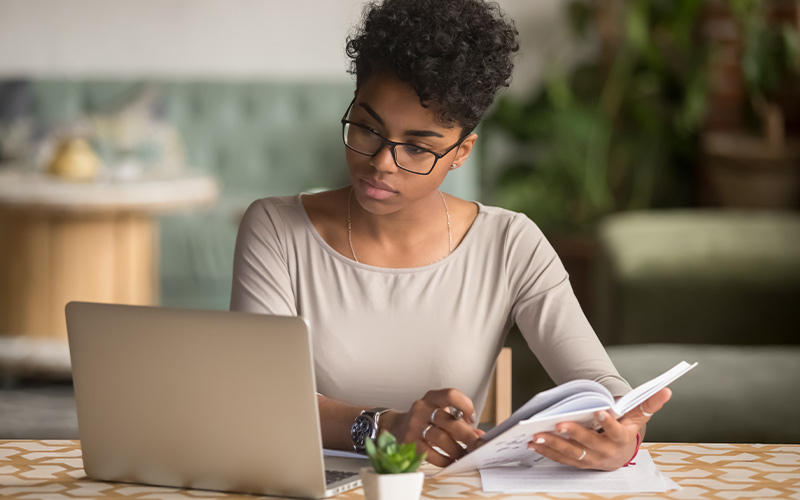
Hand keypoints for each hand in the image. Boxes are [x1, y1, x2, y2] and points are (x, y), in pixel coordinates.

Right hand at [381, 388, 484, 466]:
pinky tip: (451, 461)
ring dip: (456, 449)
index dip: (465, 405)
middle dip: (466, 435)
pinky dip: (443, 459)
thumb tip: (480, 436)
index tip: (472, 419)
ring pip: (440, 438)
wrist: (396, 427)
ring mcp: (414, 425)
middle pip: (448, 420)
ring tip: (465, 456)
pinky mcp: (409, 442)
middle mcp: (422, 408)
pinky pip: (429, 453)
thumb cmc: (426, 420)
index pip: (451, 395)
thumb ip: (460, 422)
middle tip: (477, 445)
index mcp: (432, 398)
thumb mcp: (440, 414)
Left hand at [528, 388, 671, 470]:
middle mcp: (606, 452)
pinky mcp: (578, 463)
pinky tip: (533, 443)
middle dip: (573, 434)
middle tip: (558, 424)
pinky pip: (561, 459)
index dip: (608, 422)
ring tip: (538, 435)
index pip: (616, 431)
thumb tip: (666, 389)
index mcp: (621, 439)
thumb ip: (649, 403)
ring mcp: (591, 459)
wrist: (621, 454)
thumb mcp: (638, 417)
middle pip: (588, 443)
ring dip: (553, 445)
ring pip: (571, 453)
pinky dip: (547, 452)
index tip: (600, 411)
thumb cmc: (627, 430)